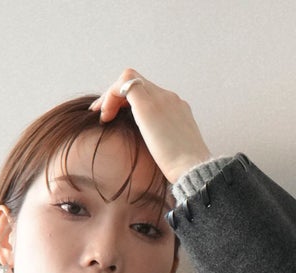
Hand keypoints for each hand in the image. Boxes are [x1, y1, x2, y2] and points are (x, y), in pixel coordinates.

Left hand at [86, 71, 211, 186]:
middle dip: (118, 96)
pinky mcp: (148, 104)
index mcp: (178, 110)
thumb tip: (151, 154)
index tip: (119, 118)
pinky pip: (123, 85)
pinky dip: (110, 97)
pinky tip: (105, 116)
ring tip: (103, 115)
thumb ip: (163, 144)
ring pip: (130, 79)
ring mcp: (161, 97)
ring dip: (112, 95)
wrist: (192, 169)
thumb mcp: (174, 152)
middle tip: (104, 114)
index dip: (132, 102)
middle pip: (140, 84)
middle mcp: (171, 98)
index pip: (151, 94)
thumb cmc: (183, 170)